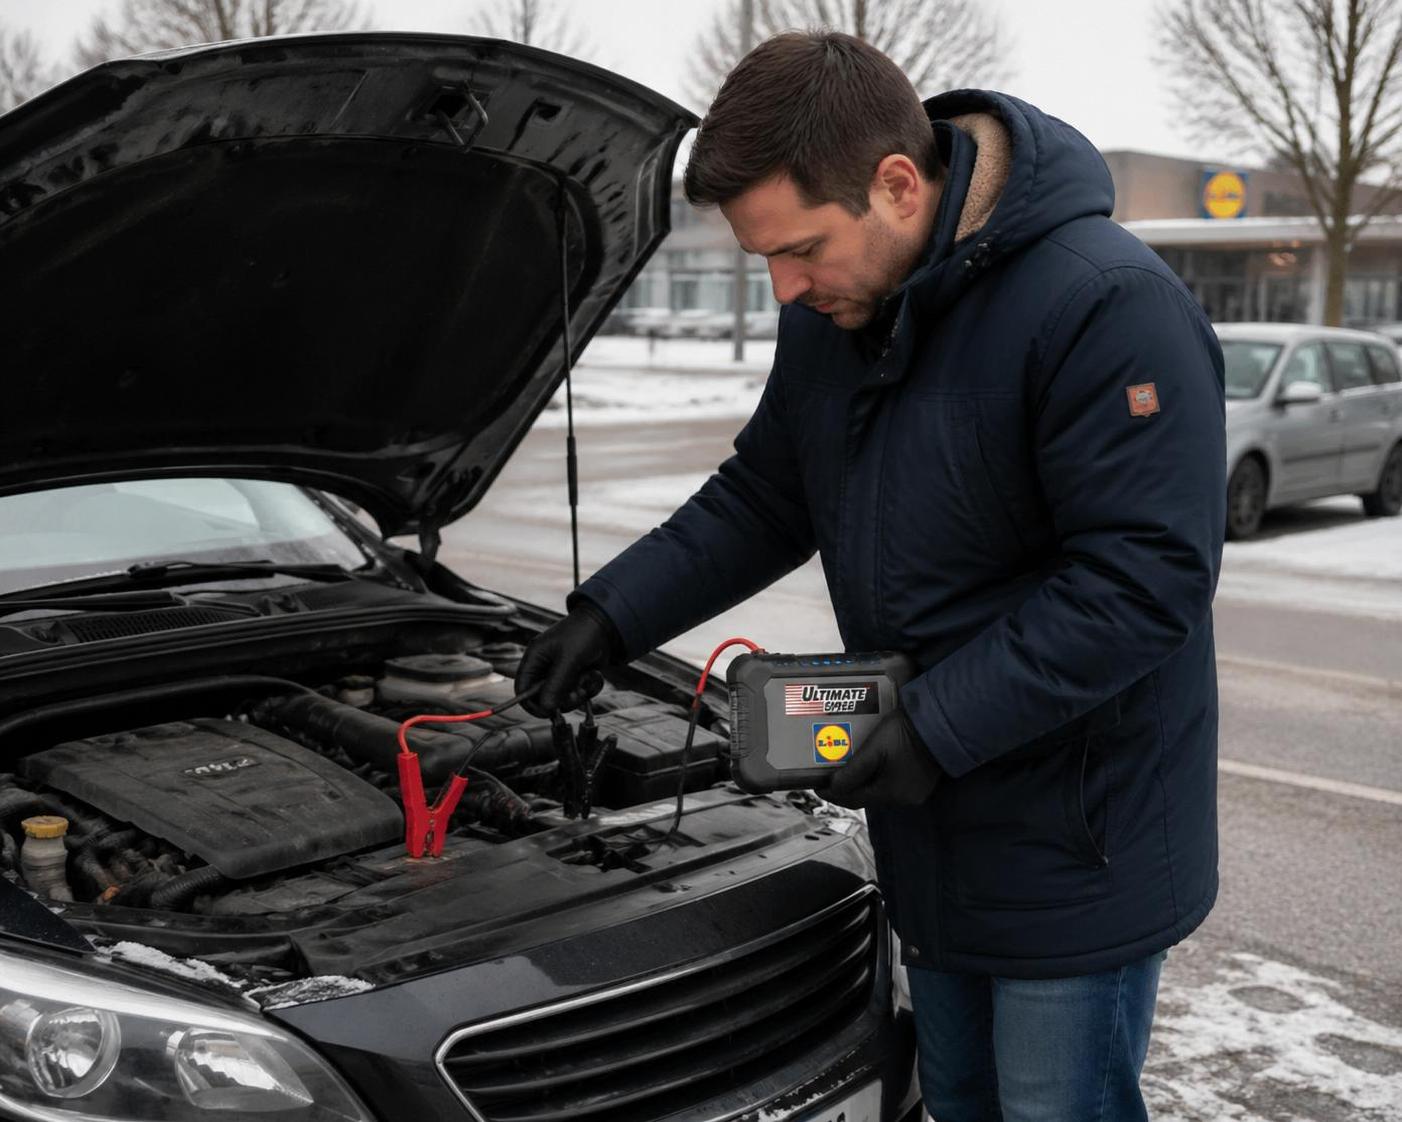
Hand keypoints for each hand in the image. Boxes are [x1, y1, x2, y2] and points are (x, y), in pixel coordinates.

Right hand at [515, 602, 618, 716]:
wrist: (606, 625)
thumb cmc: (584, 633)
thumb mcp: (569, 658)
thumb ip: (557, 683)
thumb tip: (546, 708)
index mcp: (535, 658)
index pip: (522, 687)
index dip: (530, 703)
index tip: (546, 713)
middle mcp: (544, 667)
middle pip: (543, 697)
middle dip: (561, 698)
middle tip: (577, 693)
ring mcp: (559, 673)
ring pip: (562, 698)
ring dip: (577, 693)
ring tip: (588, 678)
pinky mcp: (573, 677)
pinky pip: (576, 693)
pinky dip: (587, 689)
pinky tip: (593, 675)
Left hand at [826, 709, 943, 808]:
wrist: (936, 722)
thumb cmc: (904, 734)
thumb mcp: (873, 751)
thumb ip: (853, 771)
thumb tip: (833, 788)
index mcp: (891, 794)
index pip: (854, 800)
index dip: (833, 794)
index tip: (818, 786)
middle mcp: (903, 798)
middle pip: (867, 797)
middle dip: (847, 788)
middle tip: (830, 777)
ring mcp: (914, 791)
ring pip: (879, 790)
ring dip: (863, 782)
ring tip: (847, 771)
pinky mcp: (920, 781)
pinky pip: (892, 783)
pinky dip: (878, 777)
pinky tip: (870, 767)